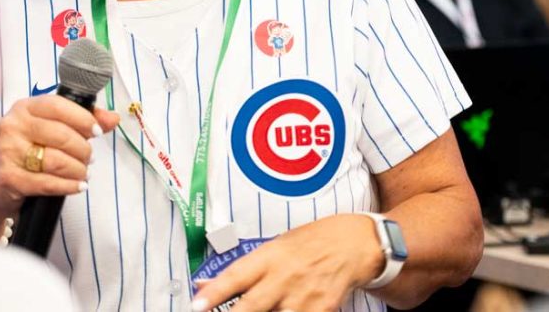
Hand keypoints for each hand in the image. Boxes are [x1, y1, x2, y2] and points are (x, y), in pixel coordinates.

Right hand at [0, 96, 118, 215]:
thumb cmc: (29, 149)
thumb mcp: (53, 128)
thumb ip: (84, 120)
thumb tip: (112, 118)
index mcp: (24, 107)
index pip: (57, 105)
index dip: (82, 118)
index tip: (97, 131)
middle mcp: (12, 126)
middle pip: (60, 135)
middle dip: (82, 149)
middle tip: (89, 158)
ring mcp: (8, 152)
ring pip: (55, 160)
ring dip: (77, 169)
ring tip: (83, 172)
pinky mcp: (8, 177)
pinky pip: (47, 183)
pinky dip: (68, 186)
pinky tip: (77, 185)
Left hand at [192, 214, 384, 311]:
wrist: (352, 244)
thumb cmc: (309, 242)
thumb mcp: (274, 247)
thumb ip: (242, 271)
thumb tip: (204, 285)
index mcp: (270, 256)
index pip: (236, 276)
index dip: (214, 292)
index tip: (196, 304)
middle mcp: (285, 277)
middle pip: (253, 306)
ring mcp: (304, 296)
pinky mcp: (322, 310)